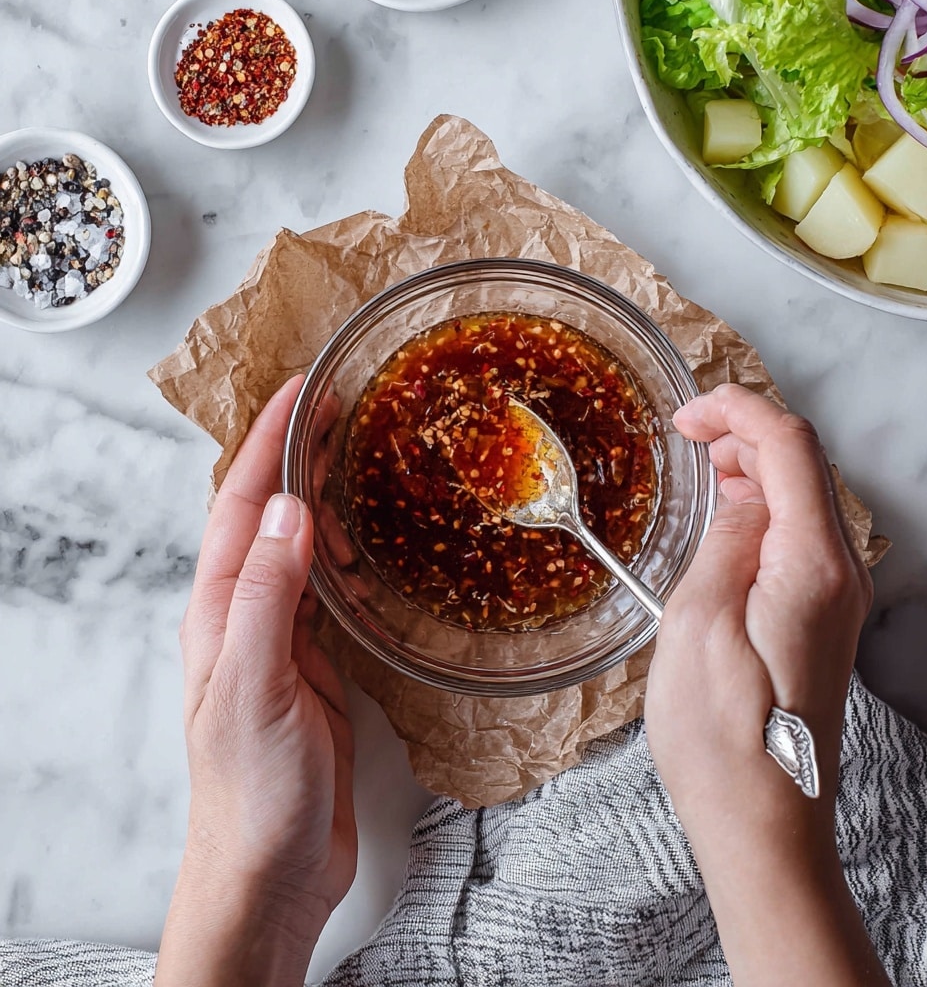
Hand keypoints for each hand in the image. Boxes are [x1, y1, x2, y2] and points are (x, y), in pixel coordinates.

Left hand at [156, 376, 356, 986]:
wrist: (272, 873)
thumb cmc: (253, 793)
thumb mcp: (256, 688)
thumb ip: (266, 597)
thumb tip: (285, 509)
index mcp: (218, 612)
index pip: (237, 505)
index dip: (268, 443)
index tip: (300, 390)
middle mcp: (244, 615)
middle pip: (265, 514)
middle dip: (296, 455)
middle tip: (339, 407)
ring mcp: (279, 640)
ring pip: (298, 546)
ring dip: (324, 496)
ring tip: (360, 458)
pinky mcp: (315, 666)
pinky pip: (328, 589)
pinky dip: (348, 552)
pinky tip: (371, 545)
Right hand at [645, 383, 888, 985]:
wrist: (763, 821)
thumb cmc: (722, 737)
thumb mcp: (697, 622)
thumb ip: (726, 541)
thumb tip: (741, 498)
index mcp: (811, 564)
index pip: (790, 446)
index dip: (736, 411)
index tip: (686, 417)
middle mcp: (841, 573)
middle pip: (806, 464)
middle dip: (746, 431)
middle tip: (687, 438)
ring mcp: (838, 596)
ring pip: (805, 497)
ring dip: (756, 466)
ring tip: (702, 467)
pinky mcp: (824, 617)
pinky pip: (801, 535)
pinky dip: (764, 506)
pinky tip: (727, 517)